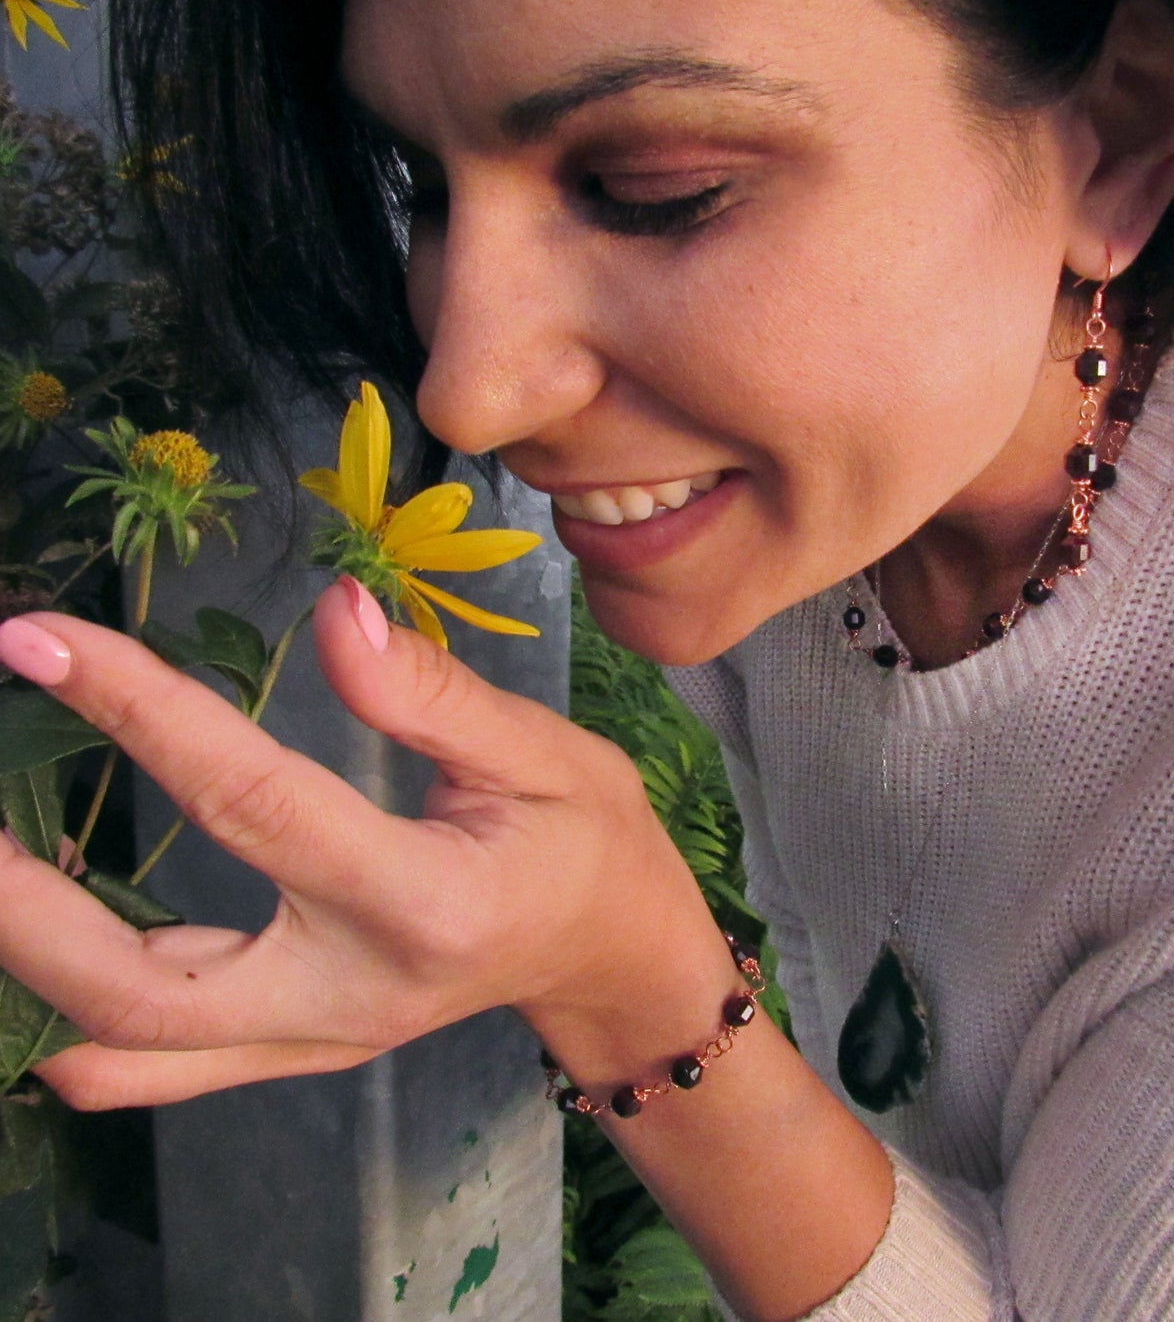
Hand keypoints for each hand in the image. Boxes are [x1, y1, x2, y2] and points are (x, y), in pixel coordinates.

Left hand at [0, 578, 726, 1107]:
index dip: (141, 714)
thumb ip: (434, 691)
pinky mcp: (290, 1050)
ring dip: (18, 970)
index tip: (40, 640)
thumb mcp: (547, 751)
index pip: (254, 802)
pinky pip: (144, 1067)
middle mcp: (348, 994)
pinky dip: (58, 1013)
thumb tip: (332, 611)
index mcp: (422, 901)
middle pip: (135, 989)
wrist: (609, 954)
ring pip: (119, 1052)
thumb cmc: (590, 840)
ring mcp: (312, 1040)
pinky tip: (32, 932)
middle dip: (14, 904)